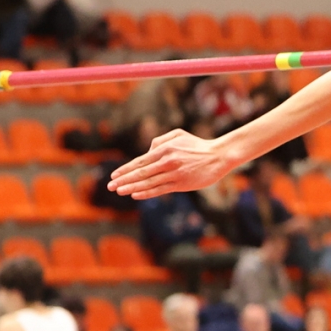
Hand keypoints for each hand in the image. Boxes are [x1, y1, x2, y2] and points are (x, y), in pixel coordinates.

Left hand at [109, 130, 238, 199]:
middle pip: (140, 173)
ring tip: (119, 191)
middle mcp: (167, 161)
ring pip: (148, 182)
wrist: (219, 156)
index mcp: (165, 149)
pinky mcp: (182, 184)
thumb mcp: (178, 135)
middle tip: (110, 187)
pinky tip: (136, 195)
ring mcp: (174, 174)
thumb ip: (160, 141)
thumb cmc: (198, 145)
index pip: (140, 161)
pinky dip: (147, 193)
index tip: (114, 176)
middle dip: (123, 180)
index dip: (125, 169)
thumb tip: (147, 151)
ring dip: (131, 188)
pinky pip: (161, 189)